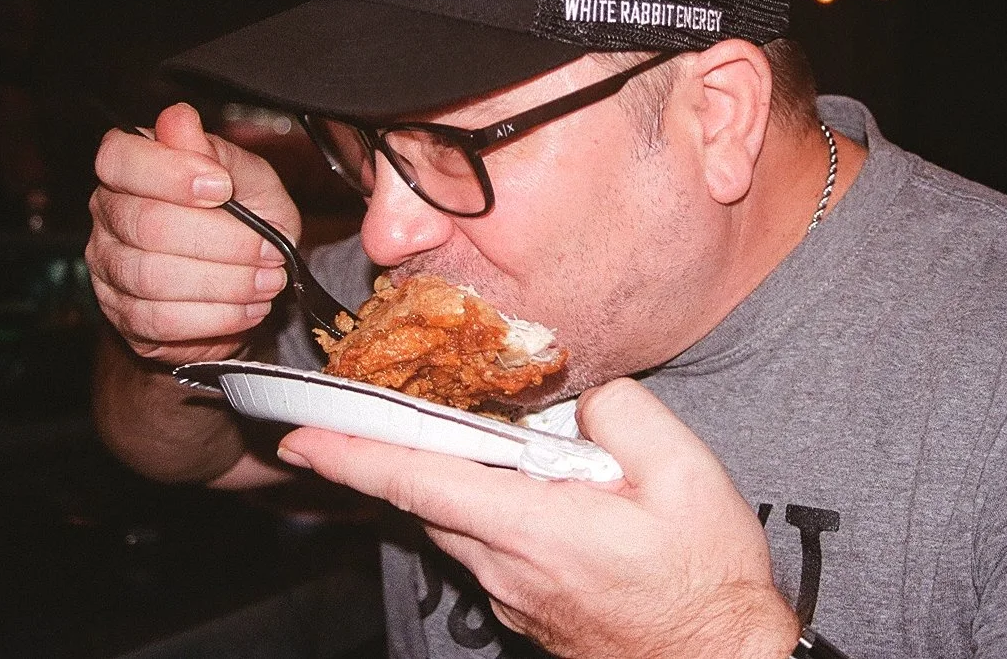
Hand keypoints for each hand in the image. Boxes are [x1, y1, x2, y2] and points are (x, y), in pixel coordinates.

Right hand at [86, 102, 299, 364]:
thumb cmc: (247, 219)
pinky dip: (215, 316)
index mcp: (132, 166)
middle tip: (269, 251)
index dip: (170, 173)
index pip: (119, 158)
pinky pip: (161, 320)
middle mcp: (109, 212)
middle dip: (221, 241)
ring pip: (153, 277)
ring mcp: (109, 266)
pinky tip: (247, 308)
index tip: (222, 187)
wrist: (252, 279)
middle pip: (145, 224)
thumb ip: (216, 152)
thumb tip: (177, 120)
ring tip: (266, 281)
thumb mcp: (250, 179)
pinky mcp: (124, 314)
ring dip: (224, 283)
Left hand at [279, 379, 800, 658]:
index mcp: (532, 528)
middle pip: (426, 500)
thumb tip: (580, 396)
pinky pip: (486, 548)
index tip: (301, 437)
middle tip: (372, 407)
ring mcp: (512, 596)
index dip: (352, 456)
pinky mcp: (527, 609)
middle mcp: (506, 568)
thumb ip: (623, 413)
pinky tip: (528, 492)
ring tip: (471, 440)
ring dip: (445, 482)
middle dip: (389, 455)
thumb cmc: (705, 581)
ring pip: (457, 524)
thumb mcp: (686, 475)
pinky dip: (484, 510)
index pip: (417, 483)